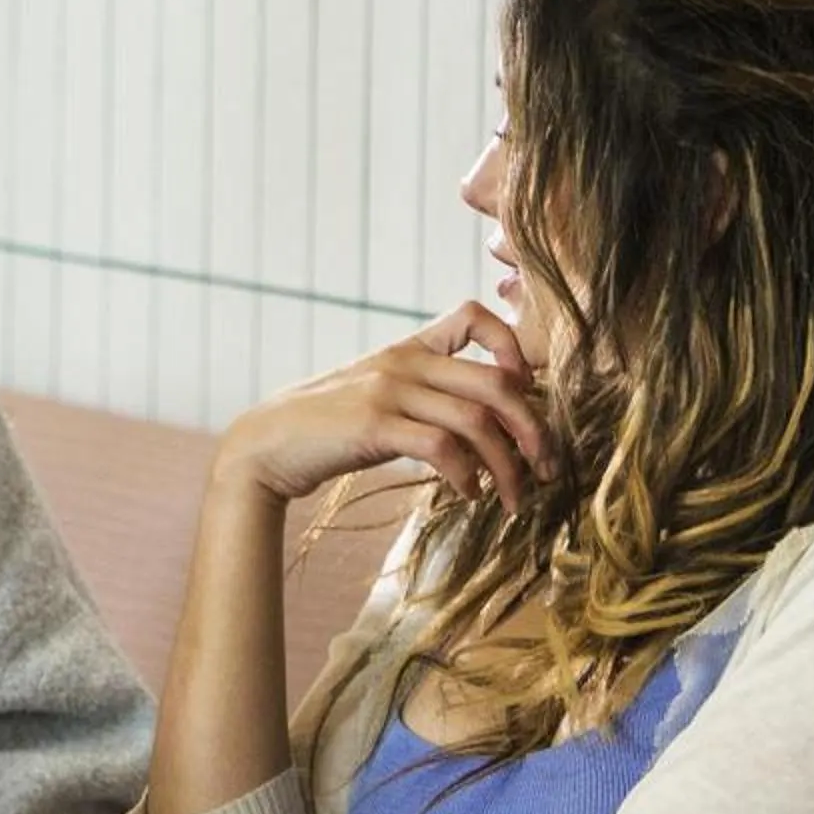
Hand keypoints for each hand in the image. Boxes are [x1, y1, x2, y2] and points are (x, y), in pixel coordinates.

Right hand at [213, 299, 550, 512]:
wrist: (266, 444)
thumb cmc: (329, 428)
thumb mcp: (380, 395)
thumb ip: (425, 394)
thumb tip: (488, 423)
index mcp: (409, 346)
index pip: (474, 315)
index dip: (513, 346)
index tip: (526, 392)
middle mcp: (404, 361)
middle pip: (497, 383)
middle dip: (534, 430)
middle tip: (547, 468)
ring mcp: (388, 391)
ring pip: (477, 421)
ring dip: (507, 467)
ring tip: (514, 498)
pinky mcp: (374, 426)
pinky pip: (442, 448)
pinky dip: (467, 476)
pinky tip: (469, 495)